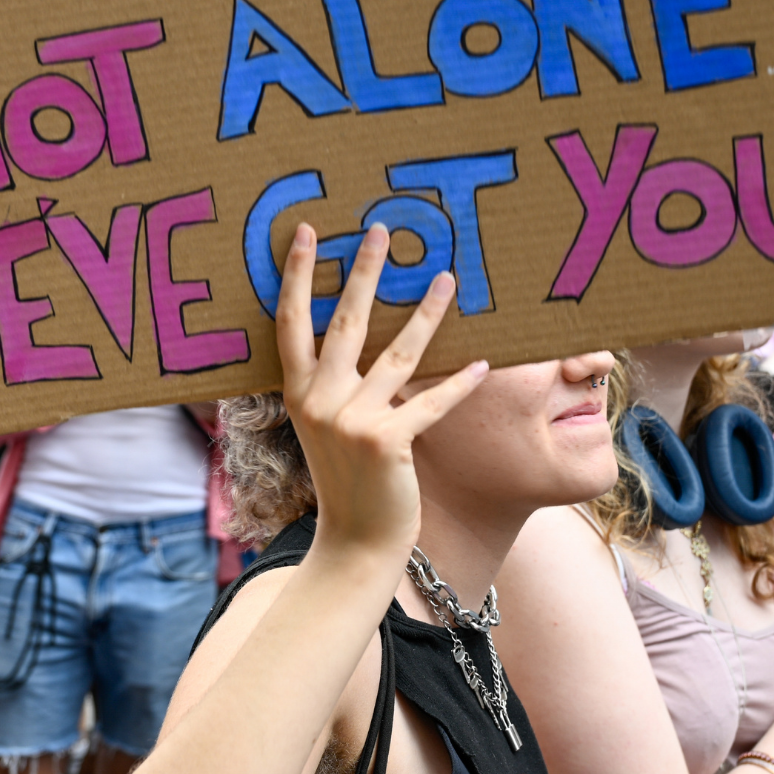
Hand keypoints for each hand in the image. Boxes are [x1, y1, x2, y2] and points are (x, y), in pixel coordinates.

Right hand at [276, 221, 488, 570]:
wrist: (355, 544)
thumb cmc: (346, 482)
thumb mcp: (323, 428)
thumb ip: (331, 385)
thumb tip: (353, 334)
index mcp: (298, 393)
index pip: (291, 321)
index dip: (296, 274)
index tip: (306, 232)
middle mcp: (320, 401)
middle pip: (344, 320)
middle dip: (363, 270)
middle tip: (380, 229)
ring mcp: (352, 421)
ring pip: (398, 353)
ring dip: (427, 312)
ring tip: (448, 276)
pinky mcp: (389, 443)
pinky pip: (431, 402)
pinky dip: (458, 383)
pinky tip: (482, 363)